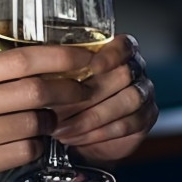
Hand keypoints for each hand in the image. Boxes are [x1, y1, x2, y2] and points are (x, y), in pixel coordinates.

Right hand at [0, 45, 95, 181]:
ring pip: (30, 125)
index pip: (16, 61)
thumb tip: (39, 65)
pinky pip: (20, 153)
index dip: (55, 58)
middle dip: (65, 90)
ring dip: (52, 122)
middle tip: (81, 90)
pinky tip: (32, 140)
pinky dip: (36, 146)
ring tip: (52, 119)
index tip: (79, 57)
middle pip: (30, 92)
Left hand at [49, 33, 157, 163]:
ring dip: (92, 116)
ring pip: (127, 101)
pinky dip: (99, 132)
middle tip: (61, 105)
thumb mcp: (64, 75)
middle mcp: (136, 67)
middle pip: (124, 75)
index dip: (110, 55)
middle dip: (90, 93)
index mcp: (119, 49)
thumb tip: (35, 65)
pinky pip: (127, 124)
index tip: (92, 66)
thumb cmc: (72, 94)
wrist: (88, 130)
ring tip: (63, 126)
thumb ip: (59, 66)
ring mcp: (144, 92)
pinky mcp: (146, 118)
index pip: (124, 45)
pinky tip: (77, 136)